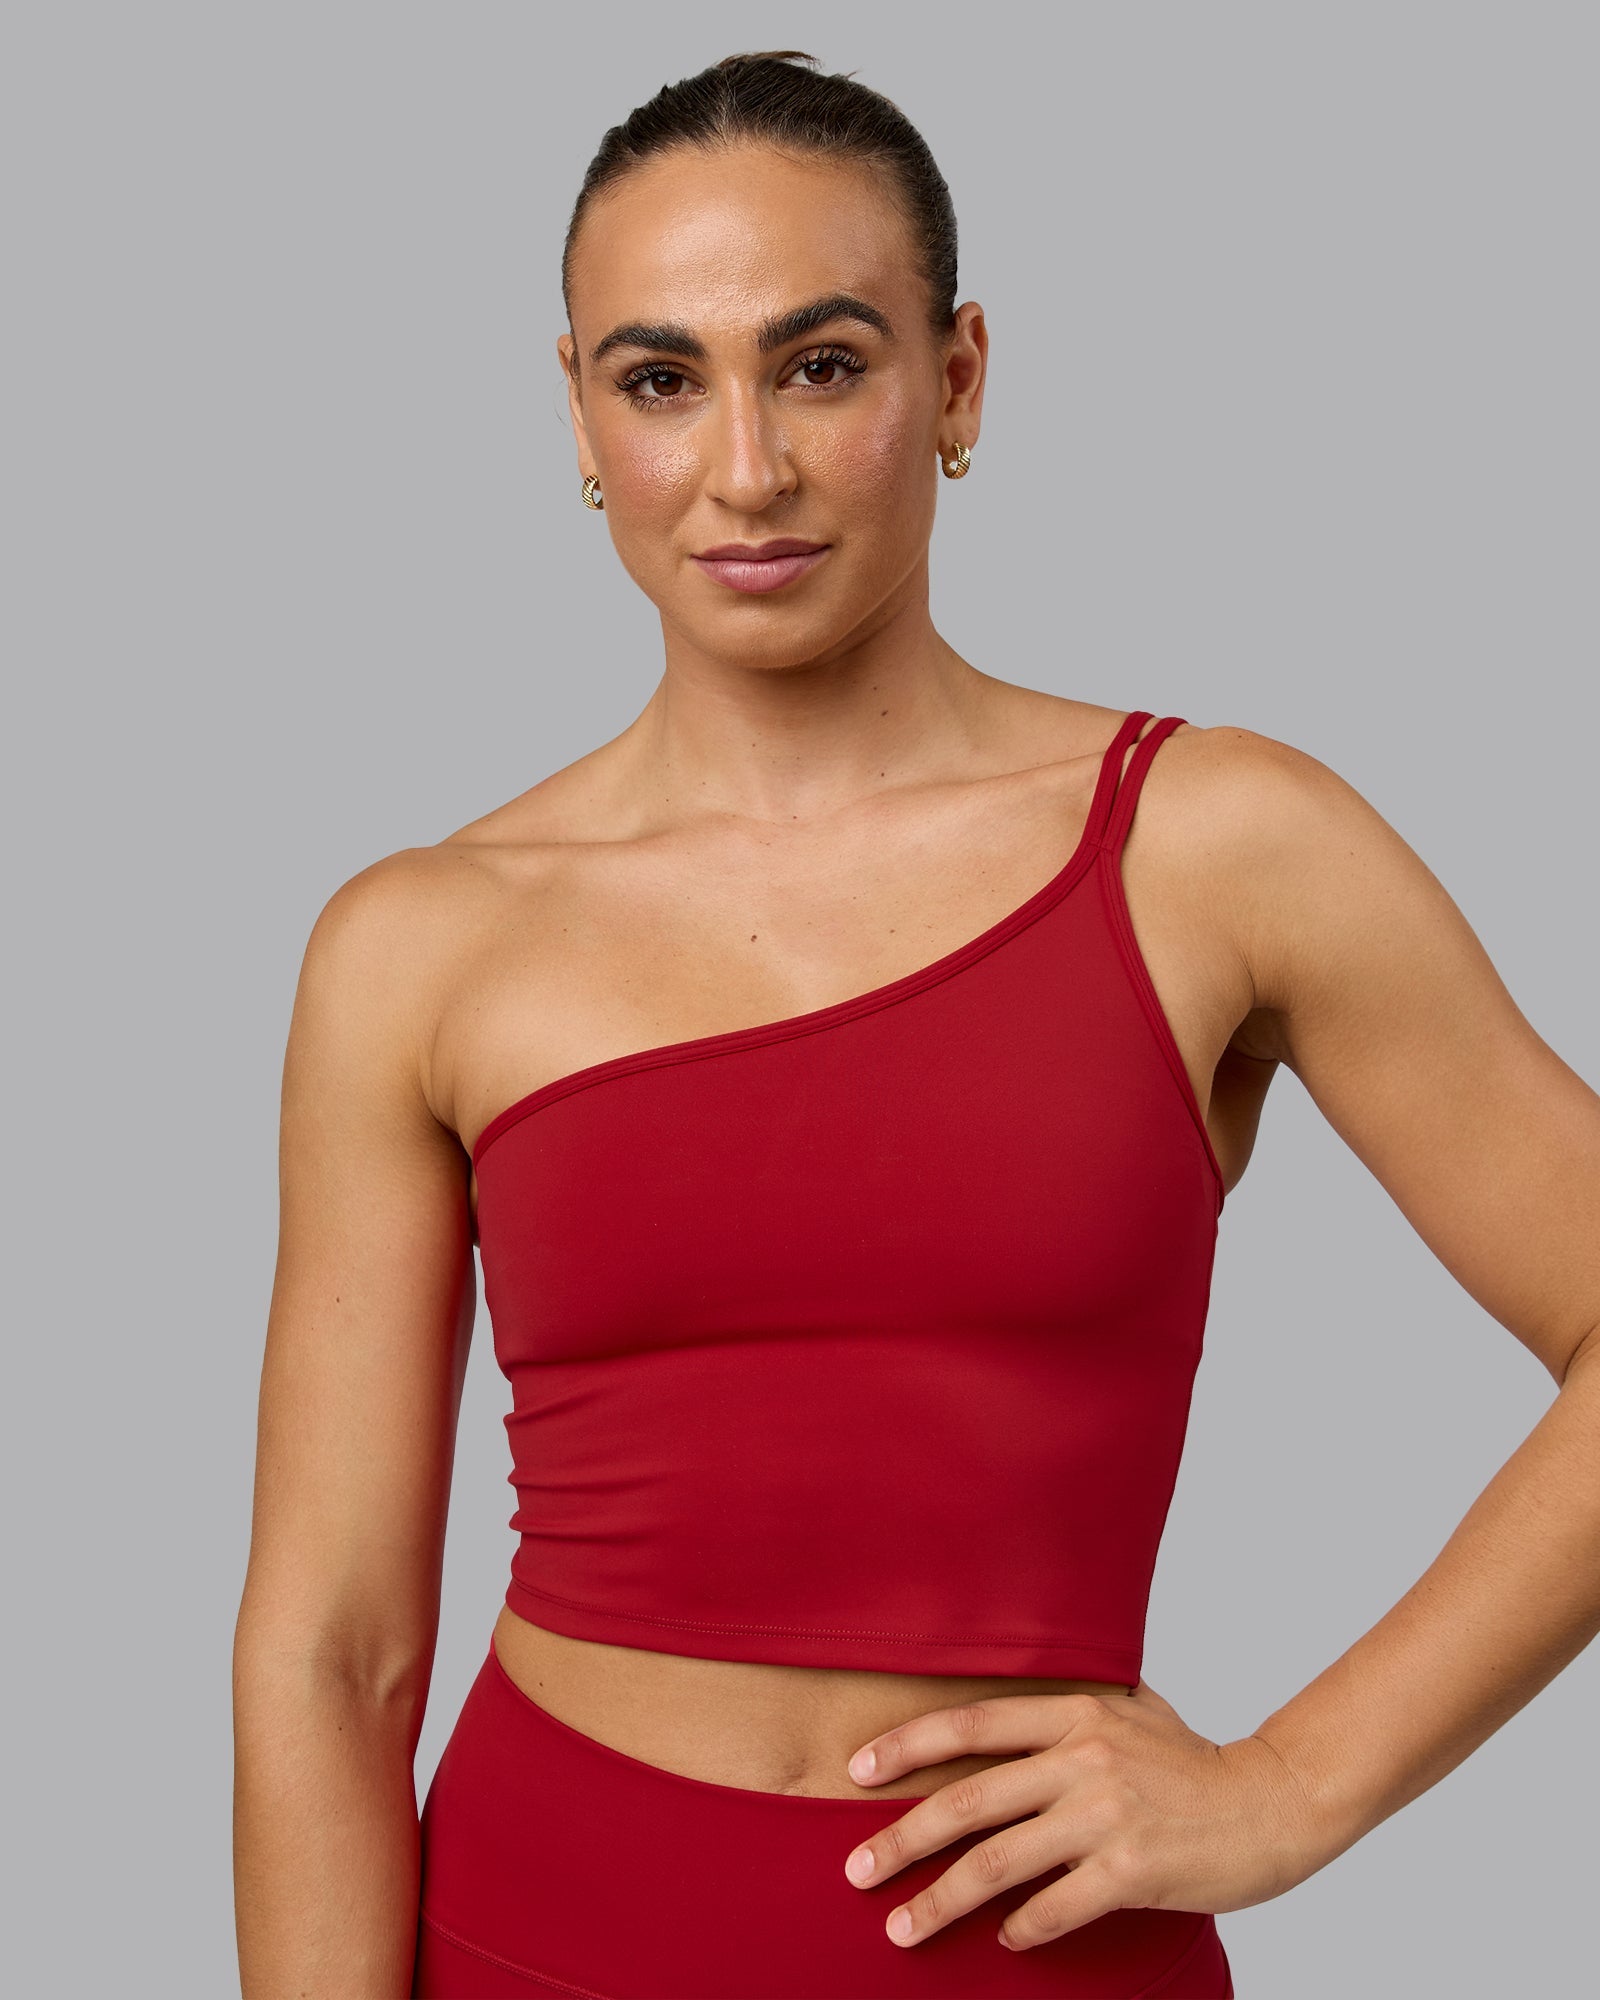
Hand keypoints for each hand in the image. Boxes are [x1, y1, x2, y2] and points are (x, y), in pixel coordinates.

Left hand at [840, 1681, 1327, 1951]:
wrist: (1272, 1803)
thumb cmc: (1194, 1761)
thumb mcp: (1132, 1711)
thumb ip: (1073, 1708)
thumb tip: (1013, 1704)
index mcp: (1076, 1713)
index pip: (972, 1725)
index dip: (909, 1748)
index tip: (858, 1772)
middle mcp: (1083, 1758)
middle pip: (968, 1800)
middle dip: (902, 1839)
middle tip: (856, 1871)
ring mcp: (1106, 1814)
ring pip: (999, 1862)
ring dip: (942, 1900)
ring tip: (903, 1927)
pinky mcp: (1132, 1868)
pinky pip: (1055, 1906)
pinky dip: (1021, 1928)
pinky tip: (1001, 1941)